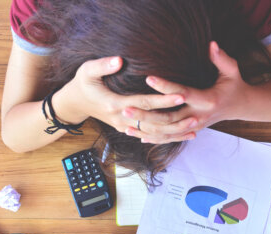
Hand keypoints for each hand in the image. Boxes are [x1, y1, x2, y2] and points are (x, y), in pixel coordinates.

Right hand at [54, 56, 197, 141]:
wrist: (74, 104)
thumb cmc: (82, 84)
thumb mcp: (87, 70)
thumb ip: (103, 65)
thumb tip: (120, 60)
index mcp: (114, 104)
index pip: (144, 103)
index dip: (163, 100)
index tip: (181, 95)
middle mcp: (121, 119)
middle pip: (153, 123)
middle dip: (175, 121)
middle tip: (195, 117)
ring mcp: (124, 127)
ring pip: (153, 134)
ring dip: (174, 133)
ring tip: (194, 129)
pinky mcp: (127, 129)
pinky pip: (149, 136)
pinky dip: (166, 137)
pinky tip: (182, 135)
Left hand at [123, 41, 250, 142]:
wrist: (240, 107)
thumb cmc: (234, 85)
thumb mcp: (233, 70)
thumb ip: (221, 59)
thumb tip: (212, 45)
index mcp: (208, 101)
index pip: (183, 94)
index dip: (166, 87)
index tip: (148, 78)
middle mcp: (198, 116)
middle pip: (168, 118)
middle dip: (146, 114)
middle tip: (126, 107)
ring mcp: (193, 126)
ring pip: (166, 132)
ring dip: (145, 128)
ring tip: (125, 122)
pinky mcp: (189, 131)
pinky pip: (169, 138)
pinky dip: (153, 138)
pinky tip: (137, 135)